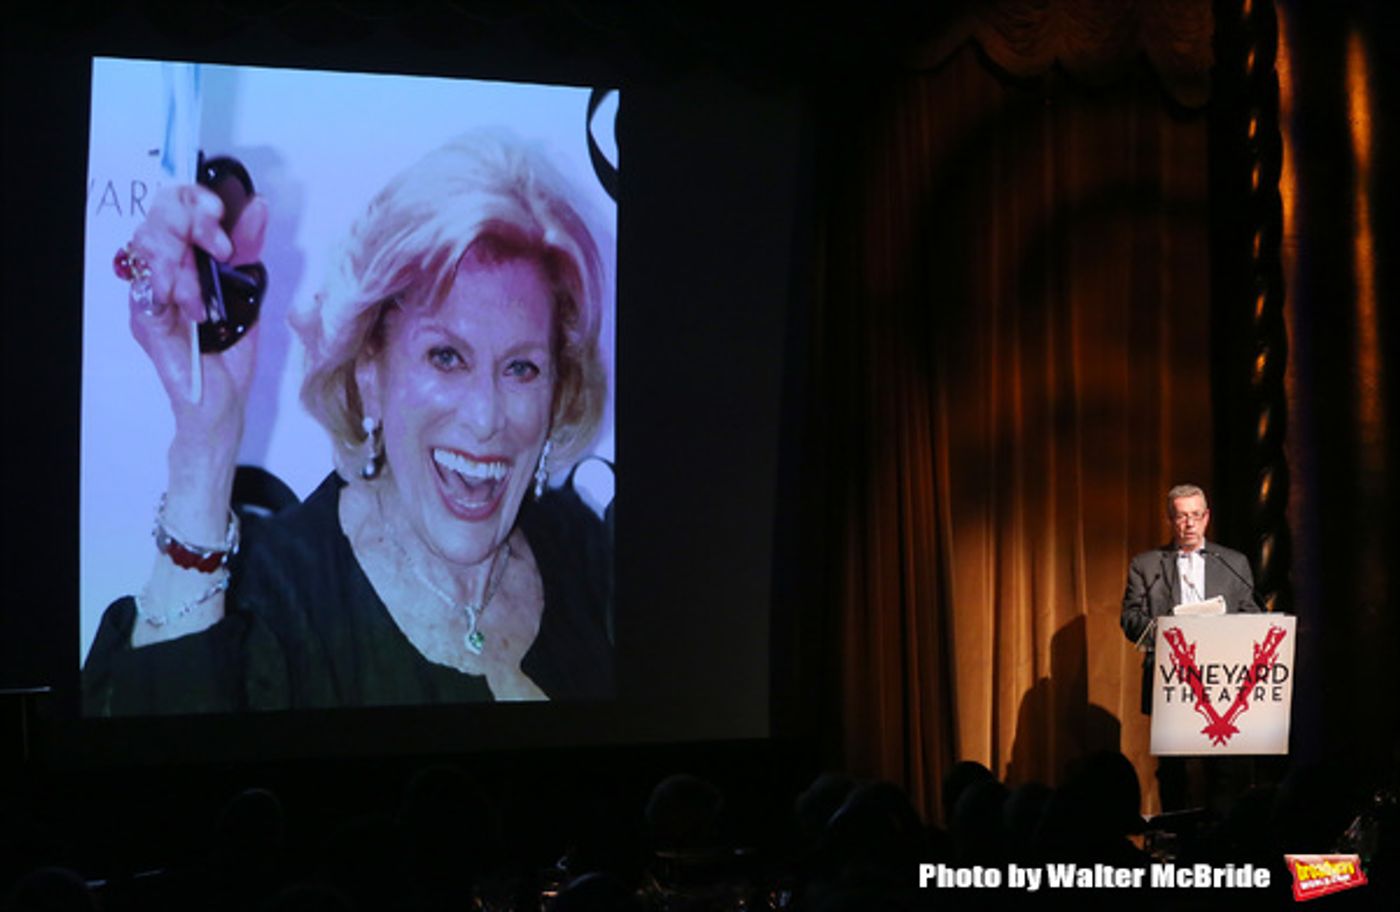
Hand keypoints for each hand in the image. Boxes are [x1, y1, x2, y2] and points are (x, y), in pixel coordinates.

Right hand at [126, 184, 269, 444]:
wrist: (223, 400)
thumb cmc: (231, 348)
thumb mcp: (248, 290)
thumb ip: (248, 248)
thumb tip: (257, 205)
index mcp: (185, 258)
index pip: (175, 205)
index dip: (195, 198)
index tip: (221, 211)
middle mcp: (162, 270)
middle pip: (158, 216)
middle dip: (192, 223)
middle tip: (222, 248)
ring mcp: (149, 293)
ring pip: (149, 245)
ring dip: (185, 264)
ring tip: (206, 295)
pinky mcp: (144, 320)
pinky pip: (145, 287)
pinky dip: (171, 287)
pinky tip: (189, 304)